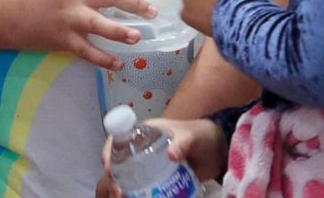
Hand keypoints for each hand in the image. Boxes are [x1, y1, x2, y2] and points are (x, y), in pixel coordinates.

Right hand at [17, 0, 154, 69]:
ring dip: (119, 31)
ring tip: (136, 37)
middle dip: (134, 4)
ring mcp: (70, 18)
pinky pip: (87, 51)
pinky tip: (118, 64)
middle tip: (151, 12)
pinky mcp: (64, 39)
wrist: (17, 11)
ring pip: (98, 24)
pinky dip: (103, 59)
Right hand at [97, 117, 228, 195]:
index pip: (117, 140)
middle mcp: (139, 150)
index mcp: (142, 133)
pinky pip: (140, 190)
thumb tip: (171, 155)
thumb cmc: (200, 136)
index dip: (109, 152)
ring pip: (125, 179)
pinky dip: (135, 196)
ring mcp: (146, 167)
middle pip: (117, 164)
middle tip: (120, 193)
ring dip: (121, 191)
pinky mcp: (154, 182)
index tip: (109, 168)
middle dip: (113, 179)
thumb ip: (183, 143)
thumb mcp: (192, 137)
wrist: (214, 153)